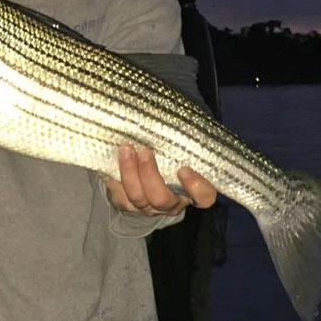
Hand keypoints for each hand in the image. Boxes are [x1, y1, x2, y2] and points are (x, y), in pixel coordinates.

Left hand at [101, 143, 216, 215]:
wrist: (140, 168)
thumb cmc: (166, 153)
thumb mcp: (177, 147)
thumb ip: (180, 138)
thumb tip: (173, 113)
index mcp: (191, 190)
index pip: (204, 197)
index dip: (196, 187)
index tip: (184, 169)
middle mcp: (171, 203)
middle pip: (162, 198)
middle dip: (150, 174)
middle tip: (145, 151)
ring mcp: (148, 207)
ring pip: (138, 196)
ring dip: (130, 172)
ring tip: (126, 149)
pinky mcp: (127, 204)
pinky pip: (120, 194)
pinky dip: (117, 175)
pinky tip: (115, 157)